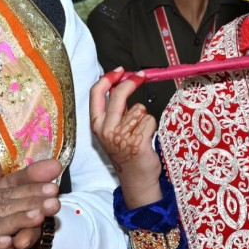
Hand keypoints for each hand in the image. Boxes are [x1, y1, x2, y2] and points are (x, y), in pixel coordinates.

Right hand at [90, 68, 161, 208]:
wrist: (135, 178)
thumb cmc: (126, 151)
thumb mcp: (112, 129)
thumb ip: (115, 109)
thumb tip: (124, 81)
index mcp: (97, 124)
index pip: (96, 94)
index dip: (108, 78)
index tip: (120, 70)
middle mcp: (106, 130)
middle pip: (119, 95)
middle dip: (131, 82)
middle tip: (141, 76)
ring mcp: (121, 136)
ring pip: (139, 109)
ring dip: (143, 117)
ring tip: (140, 131)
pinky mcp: (137, 142)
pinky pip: (149, 121)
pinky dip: (151, 127)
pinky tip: (146, 138)